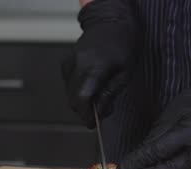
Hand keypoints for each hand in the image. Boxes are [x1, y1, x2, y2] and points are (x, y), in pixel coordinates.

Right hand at [61, 0, 138, 128]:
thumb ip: (110, 94)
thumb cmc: (124, 46)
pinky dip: (77, 91)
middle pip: (73, 98)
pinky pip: (68, 83)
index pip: (82, 98)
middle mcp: (77, 65)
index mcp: (94, 67)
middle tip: (100, 113)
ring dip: (81, 101)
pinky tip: (90, 87)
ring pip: (69, 92)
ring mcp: (69, 62)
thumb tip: (100, 113)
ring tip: (98, 99)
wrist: (110, 22)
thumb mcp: (125, 73)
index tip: (93, 124)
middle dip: (84, 111)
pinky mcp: (65, 62)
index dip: (86, 115)